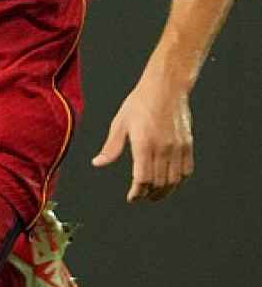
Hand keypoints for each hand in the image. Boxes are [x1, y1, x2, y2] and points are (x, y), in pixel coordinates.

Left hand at [91, 73, 193, 202]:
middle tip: (141, 197)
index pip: (142, 179)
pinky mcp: (188, 145)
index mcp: (144, 144)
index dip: (137, 193)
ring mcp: (178, 148)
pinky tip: (170, 183)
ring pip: (174, 180)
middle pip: (158, 183)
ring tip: (154, 195)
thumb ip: (111, 147)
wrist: (165, 88)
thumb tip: (98, 163)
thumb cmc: (140, 103)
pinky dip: (178, 181)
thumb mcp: (120, 123)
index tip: (132, 198)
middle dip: (149, 194)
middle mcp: (163, 149)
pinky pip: (186, 170)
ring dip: (164, 191)